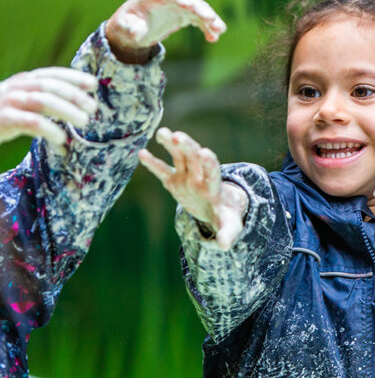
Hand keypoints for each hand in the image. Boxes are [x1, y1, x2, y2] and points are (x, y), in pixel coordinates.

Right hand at [0, 67, 96, 145]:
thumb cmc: (3, 113)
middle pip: (49, 87)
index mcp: (23, 81)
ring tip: (84, 121)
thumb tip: (81, 103)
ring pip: (42, 101)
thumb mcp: (24, 101)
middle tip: (93, 107)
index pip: (51, 74)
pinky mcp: (4, 119)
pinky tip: (62, 139)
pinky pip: (31, 122)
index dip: (73, 77)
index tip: (94, 84)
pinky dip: (49, 129)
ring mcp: (9, 102)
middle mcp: (17, 88)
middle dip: (74, 95)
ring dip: (66, 110)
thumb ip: (45, 98)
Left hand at [106, 0, 225, 62]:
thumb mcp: (123, 27)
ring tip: (220, 30)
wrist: (133, 30)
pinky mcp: (184, 15)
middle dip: (200, 8)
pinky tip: (213, 38)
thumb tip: (137, 32)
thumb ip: (129, 28)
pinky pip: (199, 19)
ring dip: (209, 18)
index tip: (190, 6)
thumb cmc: (126, 26)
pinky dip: (207, 27)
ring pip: (197, 8)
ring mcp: (178, 6)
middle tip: (212, 19)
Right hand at [139, 128, 246, 249]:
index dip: (209, 164)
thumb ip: (227, 234)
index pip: (213, 173)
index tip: (206, 152)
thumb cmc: (226, 216)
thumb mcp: (230, 226)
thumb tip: (224, 246)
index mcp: (214, 188)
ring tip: (162, 132)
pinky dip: (153, 163)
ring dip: (171, 145)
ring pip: (179, 157)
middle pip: (194, 159)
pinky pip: (162, 170)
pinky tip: (141, 153)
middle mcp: (200, 178)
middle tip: (178, 136)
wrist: (219, 207)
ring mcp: (187, 176)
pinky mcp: (174, 180)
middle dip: (187, 148)